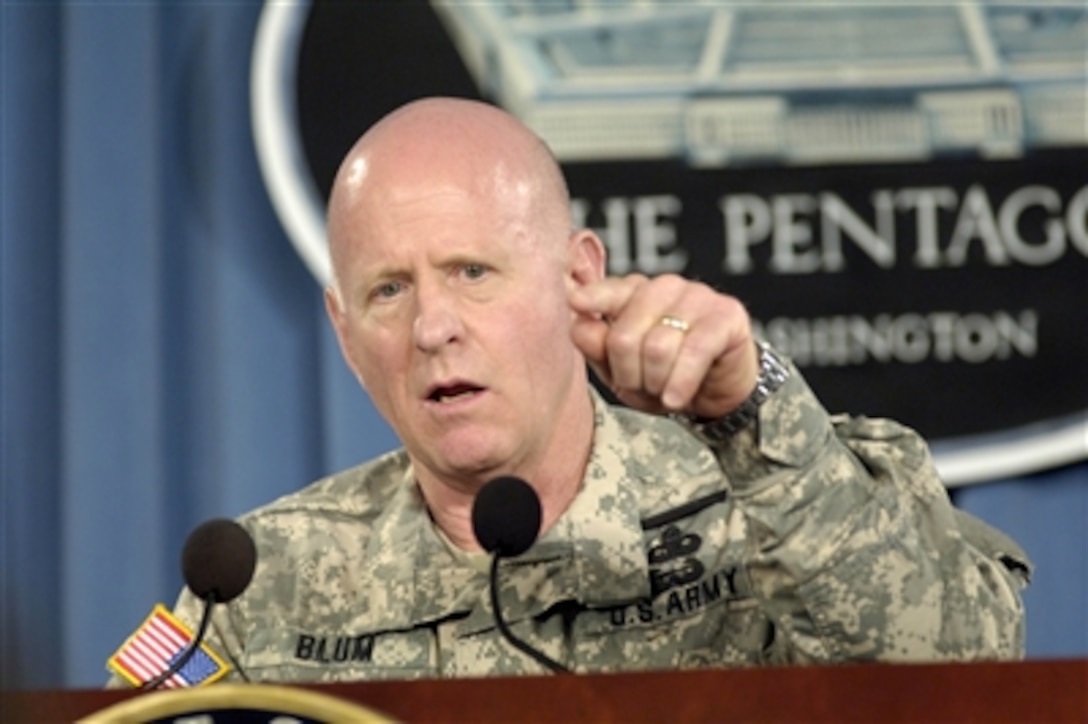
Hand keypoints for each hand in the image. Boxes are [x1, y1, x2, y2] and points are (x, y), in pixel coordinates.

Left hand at [568, 274, 757, 417]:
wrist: (716, 393)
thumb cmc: (664, 377)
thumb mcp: (621, 370)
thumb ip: (597, 347)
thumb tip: (578, 325)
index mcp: (635, 292)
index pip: (607, 292)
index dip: (592, 300)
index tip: (575, 302)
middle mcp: (665, 286)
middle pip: (625, 334)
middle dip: (628, 373)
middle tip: (640, 386)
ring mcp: (698, 296)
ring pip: (657, 346)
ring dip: (656, 382)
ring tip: (663, 389)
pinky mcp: (726, 314)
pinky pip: (694, 352)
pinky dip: (680, 382)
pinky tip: (675, 398)